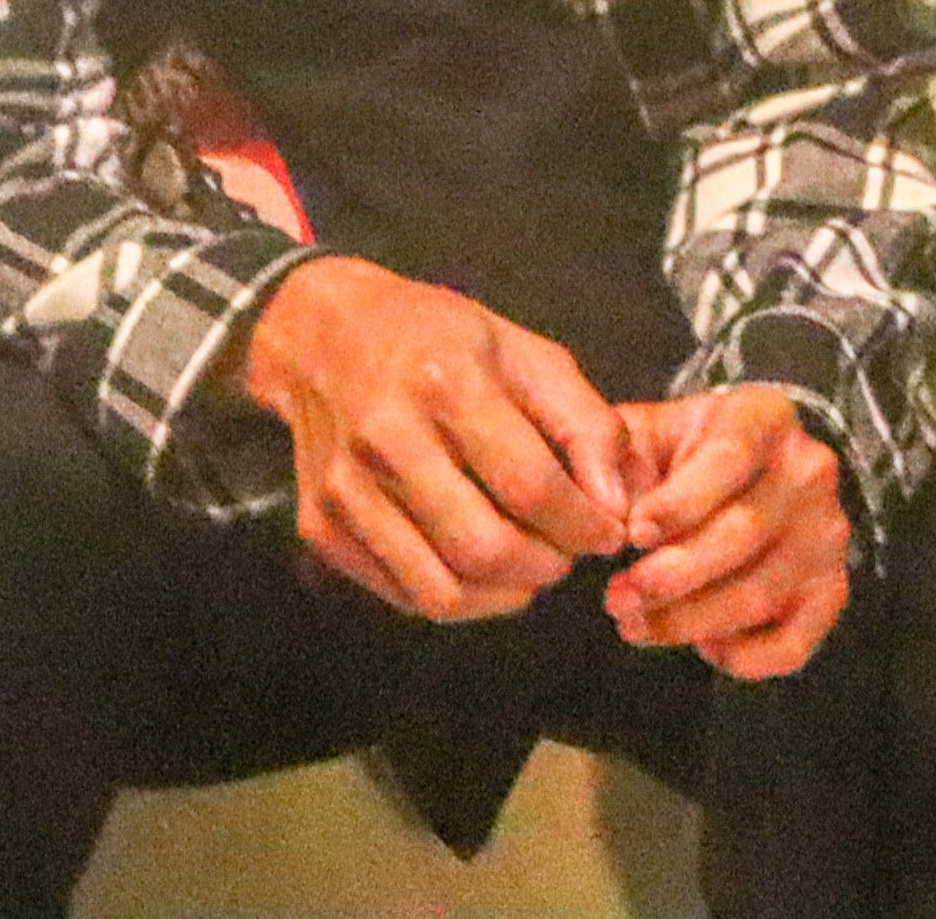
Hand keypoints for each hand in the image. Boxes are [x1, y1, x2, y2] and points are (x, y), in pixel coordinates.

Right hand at [234, 256, 629, 623]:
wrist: (324, 337)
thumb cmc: (438, 340)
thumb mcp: (525, 352)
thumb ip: (584, 423)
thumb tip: (616, 505)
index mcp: (447, 384)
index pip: (531, 486)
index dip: (583, 524)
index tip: (609, 532)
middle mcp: (387, 440)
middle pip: (485, 548)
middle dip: (546, 566)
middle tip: (568, 554)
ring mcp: (344, 490)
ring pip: (442, 589)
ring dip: (505, 595)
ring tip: (529, 568)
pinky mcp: (320, 528)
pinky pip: (402, 594)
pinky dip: (458, 598)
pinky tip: (481, 570)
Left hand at [600, 386, 851, 679]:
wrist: (736, 478)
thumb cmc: (677, 459)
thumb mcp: (642, 435)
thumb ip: (613, 459)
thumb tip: (607, 514)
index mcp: (765, 418)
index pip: (730, 457)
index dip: (680, 502)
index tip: (632, 532)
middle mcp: (809, 471)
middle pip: (744, 533)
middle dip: (671, 576)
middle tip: (617, 597)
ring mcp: (826, 534)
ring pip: (759, 593)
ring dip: (688, 621)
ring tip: (634, 623)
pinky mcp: (831, 589)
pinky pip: (793, 642)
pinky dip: (742, 656)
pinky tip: (701, 646)